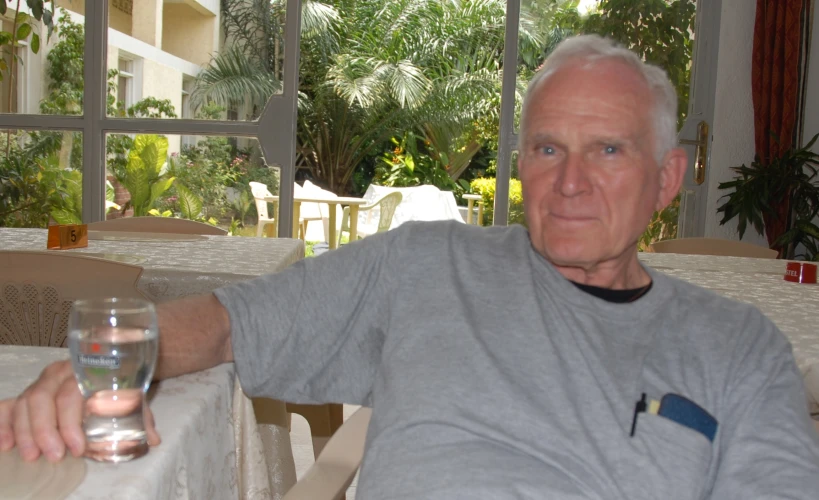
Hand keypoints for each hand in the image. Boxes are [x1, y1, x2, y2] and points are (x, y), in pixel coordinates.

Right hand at [0, 360, 160, 461]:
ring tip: (32, 456)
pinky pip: (9, 404)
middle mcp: (59, 373)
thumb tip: (152, 439)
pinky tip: (5, 444)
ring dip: (25, 431)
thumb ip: (139, 416)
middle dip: (45, 430)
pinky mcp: (29, 391)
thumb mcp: (131, 396)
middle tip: (54, 455)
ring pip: (24, 402)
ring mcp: (41, 381)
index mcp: (84, 371)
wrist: (113, 358)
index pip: (71, 395)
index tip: (78, 448)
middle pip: (41, 398)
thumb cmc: (118, 383)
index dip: (71, 424)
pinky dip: (4, 423)